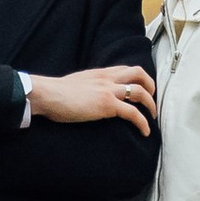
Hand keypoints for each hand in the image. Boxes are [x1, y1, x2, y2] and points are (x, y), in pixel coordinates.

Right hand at [28, 62, 157, 134]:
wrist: (47, 94)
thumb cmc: (55, 92)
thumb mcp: (76, 83)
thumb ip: (87, 86)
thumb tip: (88, 95)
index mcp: (99, 73)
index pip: (125, 68)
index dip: (137, 78)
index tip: (141, 89)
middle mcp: (107, 78)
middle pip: (139, 73)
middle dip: (150, 86)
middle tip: (151, 100)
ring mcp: (108, 90)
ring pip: (140, 91)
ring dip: (150, 105)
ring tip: (152, 117)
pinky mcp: (107, 105)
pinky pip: (133, 113)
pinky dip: (143, 123)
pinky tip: (145, 132)